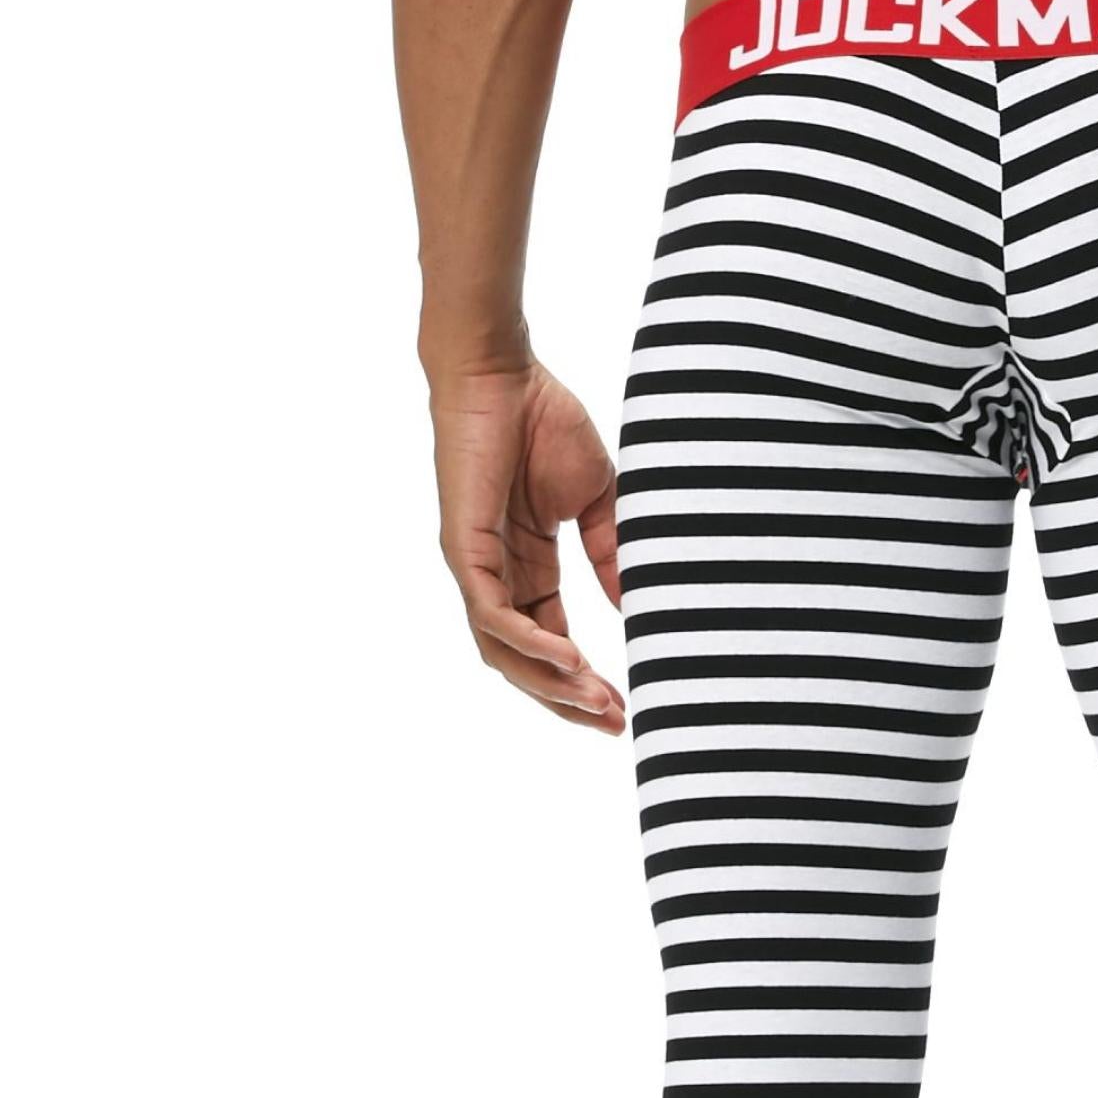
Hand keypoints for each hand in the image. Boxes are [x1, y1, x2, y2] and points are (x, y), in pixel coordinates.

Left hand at [430, 359, 626, 730]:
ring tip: (597, 703)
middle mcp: (496, 577)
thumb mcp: (594, 499)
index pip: (552, 640)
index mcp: (525, 567)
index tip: (627, 704)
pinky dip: (529, 642)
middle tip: (615, 723)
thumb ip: (609, 552)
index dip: (585, 678)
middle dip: (569, 699)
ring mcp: (476, 567)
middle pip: (526, 662)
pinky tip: (570, 660)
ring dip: (551, 683)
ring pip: (506, 650)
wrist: (503, 374)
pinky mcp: (464, 550)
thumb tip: (633, 605)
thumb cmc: (544, 422)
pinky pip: (492, 614)